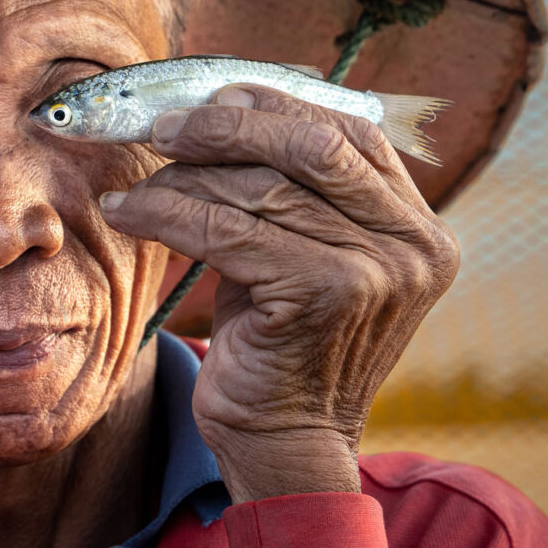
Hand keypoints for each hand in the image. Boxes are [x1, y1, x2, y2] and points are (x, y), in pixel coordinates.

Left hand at [97, 85, 459, 497]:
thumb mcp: (300, 255)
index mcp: (419, 226)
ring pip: (260, 187)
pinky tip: (128, 213)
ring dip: (183, 178)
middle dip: (228, 126)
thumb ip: (292, 190)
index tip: (209, 103)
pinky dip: (168, 214)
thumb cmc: (279, 344)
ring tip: (136, 185)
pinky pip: (229, 230)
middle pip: (311, 142)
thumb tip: (225, 103)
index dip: (274, 104)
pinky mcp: (328, 292)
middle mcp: (415, 243)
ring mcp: (379, 268)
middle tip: (163, 130)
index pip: (349, 130)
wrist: (284, 444)